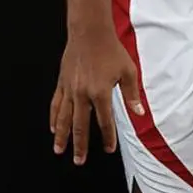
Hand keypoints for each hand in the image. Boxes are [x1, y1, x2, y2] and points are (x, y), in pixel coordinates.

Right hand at [50, 28, 143, 165]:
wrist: (90, 32)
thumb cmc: (111, 50)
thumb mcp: (128, 71)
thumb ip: (132, 95)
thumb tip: (139, 114)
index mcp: (101, 92)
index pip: (105, 122)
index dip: (107, 138)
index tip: (108, 149)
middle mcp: (83, 94)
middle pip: (80, 125)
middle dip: (80, 145)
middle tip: (80, 160)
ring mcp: (70, 89)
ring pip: (64, 118)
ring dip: (62, 136)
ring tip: (59, 150)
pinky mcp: (62, 82)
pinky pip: (56, 104)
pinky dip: (54, 117)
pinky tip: (53, 128)